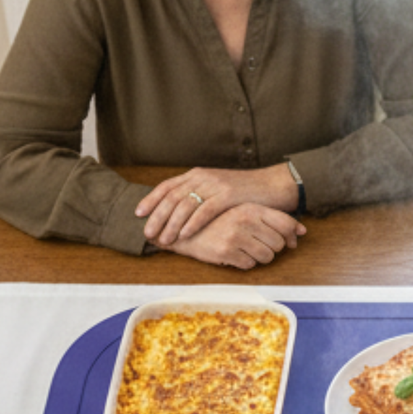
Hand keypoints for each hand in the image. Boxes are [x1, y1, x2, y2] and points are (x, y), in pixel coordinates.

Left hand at [137, 166, 295, 247]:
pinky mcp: (228, 195)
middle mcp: (203, 177)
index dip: (151, 199)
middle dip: (157, 216)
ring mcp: (215, 185)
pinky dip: (192, 223)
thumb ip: (200, 195)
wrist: (274, 185)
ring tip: (164, 239)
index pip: (167, 186)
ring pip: (185, 205)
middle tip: (148, 233)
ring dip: (172, 223)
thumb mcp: (219, 190)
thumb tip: (181, 211)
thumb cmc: (247, 192)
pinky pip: (205, 210)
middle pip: (172, 196)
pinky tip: (184, 235)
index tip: (139, 213)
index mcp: (198, 174)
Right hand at [167, 204, 305, 269]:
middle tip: (257, 244)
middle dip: (272, 247)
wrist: (184, 228)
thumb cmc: (219, 220)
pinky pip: (250, 265)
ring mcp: (236, 236)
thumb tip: (303, 231)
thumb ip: (274, 219)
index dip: (290, 235)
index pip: (286, 223)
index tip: (288, 240)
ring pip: (267, 256)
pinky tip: (235, 254)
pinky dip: (245, 263)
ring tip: (246, 249)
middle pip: (279, 243)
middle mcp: (245, 220)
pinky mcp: (226, 252)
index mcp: (251, 207)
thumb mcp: (245, 212)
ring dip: (260, 257)